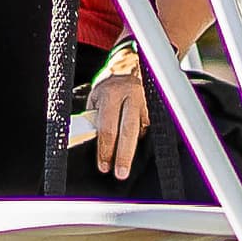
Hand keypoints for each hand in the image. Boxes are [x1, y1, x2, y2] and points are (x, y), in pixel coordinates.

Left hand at [87, 55, 151, 179]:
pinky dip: (140, 137)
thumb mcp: (95, 98)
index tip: (104, 165)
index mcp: (110, 94)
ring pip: (140, 130)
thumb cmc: (108, 87)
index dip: (105, 148)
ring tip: (126, 166)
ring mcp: (144, 101)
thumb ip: (94, 117)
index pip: (107, 126)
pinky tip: (135, 145)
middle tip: (120, 173)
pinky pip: (147, 126)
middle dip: (123, 155)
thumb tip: (88, 138)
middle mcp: (129, 96)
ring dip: (133, 149)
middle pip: (127, 131)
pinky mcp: (154, 106)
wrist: (128, 67)